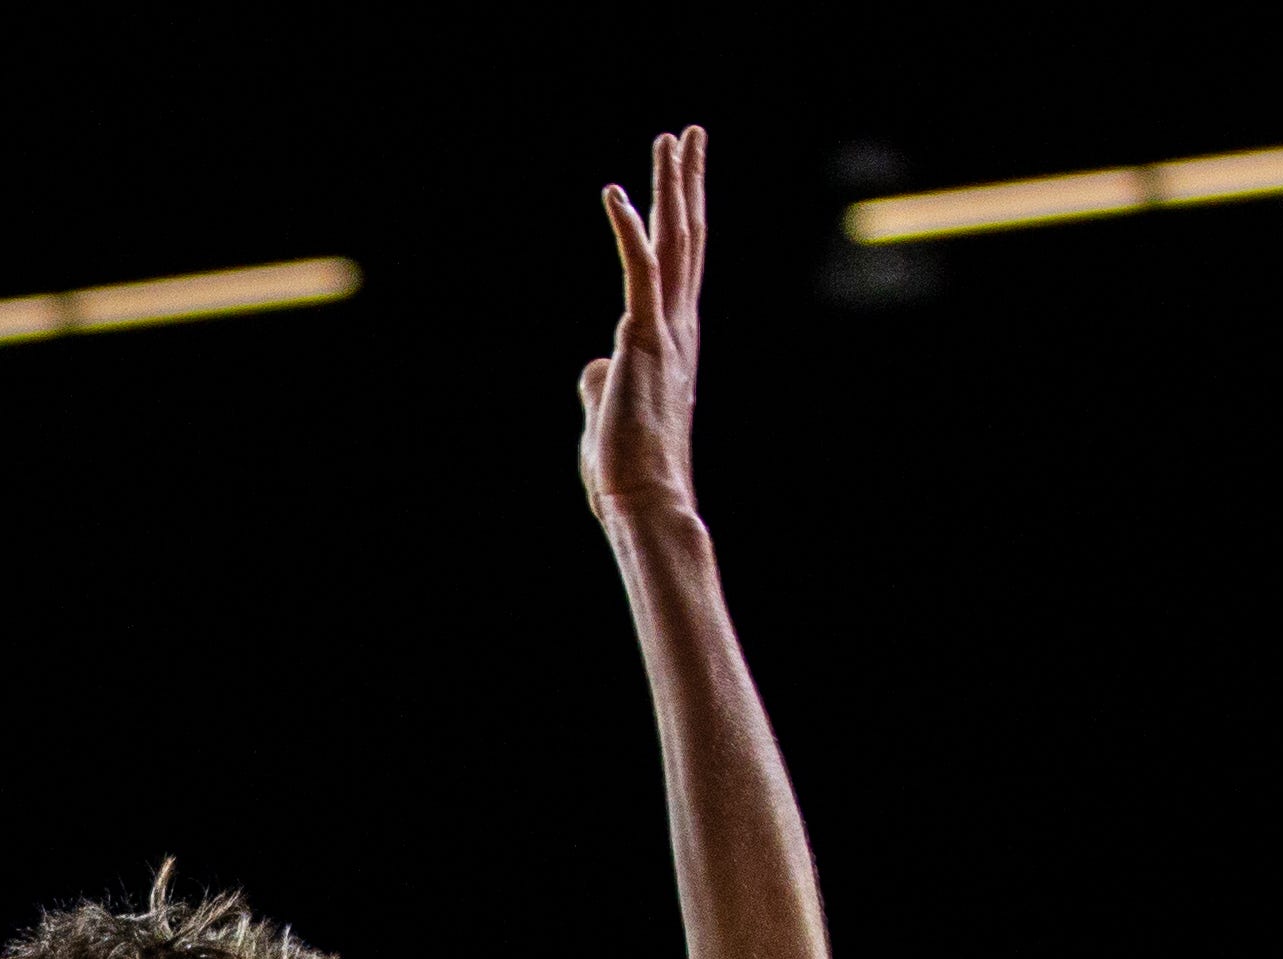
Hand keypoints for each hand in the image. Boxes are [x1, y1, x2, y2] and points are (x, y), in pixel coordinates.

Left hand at [579, 128, 705, 519]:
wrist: (646, 500)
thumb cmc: (627, 469)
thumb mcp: (609, 414)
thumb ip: (602, 383)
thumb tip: (594, 367)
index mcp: (674, 341)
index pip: (682, 264)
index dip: (682, 214)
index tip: (683, 174)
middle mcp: (681, 327)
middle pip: (688, 238)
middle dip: (687, 182)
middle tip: (689, 134)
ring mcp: (667, 331)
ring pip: (675, 242)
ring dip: (672, 186)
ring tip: (673, 138)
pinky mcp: (644, 340)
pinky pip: (640, 272)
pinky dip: (628, 230)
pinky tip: (615, 192)